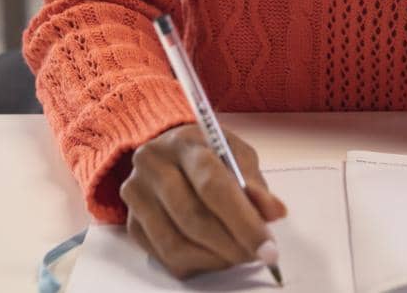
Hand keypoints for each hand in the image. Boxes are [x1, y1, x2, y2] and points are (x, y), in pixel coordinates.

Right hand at [120, 124, 287, 279]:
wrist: (168, 152)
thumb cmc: (209, 154)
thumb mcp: (237, 155)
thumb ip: (255, 184)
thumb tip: (274, 213)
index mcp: (184, 143)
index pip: (212, 185)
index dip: (243, 220)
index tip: (268, 246)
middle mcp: (153, 166)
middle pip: (193, 217)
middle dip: (232, 244)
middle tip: (258, 255)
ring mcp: (137, 195)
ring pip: (176, 243)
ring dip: (215, 258)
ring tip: (239, 255)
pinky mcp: (131, 223)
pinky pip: (164, 257)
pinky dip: (197, 264)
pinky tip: (216, 255)